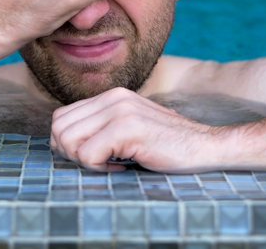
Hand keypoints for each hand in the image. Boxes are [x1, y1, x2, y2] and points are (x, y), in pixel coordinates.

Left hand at [50, 88, 213, 172]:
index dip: (66, 142)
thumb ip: (102, 126)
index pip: (61, 117)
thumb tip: (63, 141)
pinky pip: (88, 155)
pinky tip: (121, 167)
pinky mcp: (128, 128)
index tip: (89, 156)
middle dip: (70, 153)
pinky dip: (100, 169)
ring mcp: (120, 111)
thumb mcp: (130, 126)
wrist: (206, 146)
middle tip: (96, 163)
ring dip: (83, 161)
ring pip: (69, 141)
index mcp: (111, 96)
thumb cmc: (167, 144)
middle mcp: (113, 98)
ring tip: (108, 164)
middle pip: (59, 128)